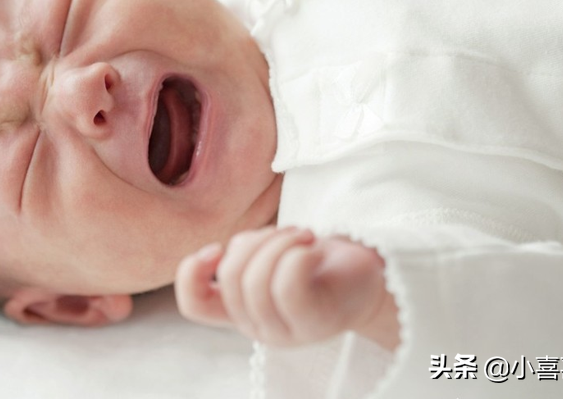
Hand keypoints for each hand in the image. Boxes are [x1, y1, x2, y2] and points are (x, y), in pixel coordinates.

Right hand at [175, 226, 399, 348]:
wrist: (370, 274)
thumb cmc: (318, 260)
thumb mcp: (271, 255)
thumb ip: (244, 256)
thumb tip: (225, 250)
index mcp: (241, 311)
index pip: (194, 305)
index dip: (191, 273)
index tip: (216, 248)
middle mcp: (259, 327)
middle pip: (232, 276)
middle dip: (258, 239)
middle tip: (289, 231)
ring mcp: (286, 330)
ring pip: (257, 280)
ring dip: (281, 241)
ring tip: (304, 235)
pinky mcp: (315, 322)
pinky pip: (288, 283)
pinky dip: (297, 253)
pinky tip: (313, 247)